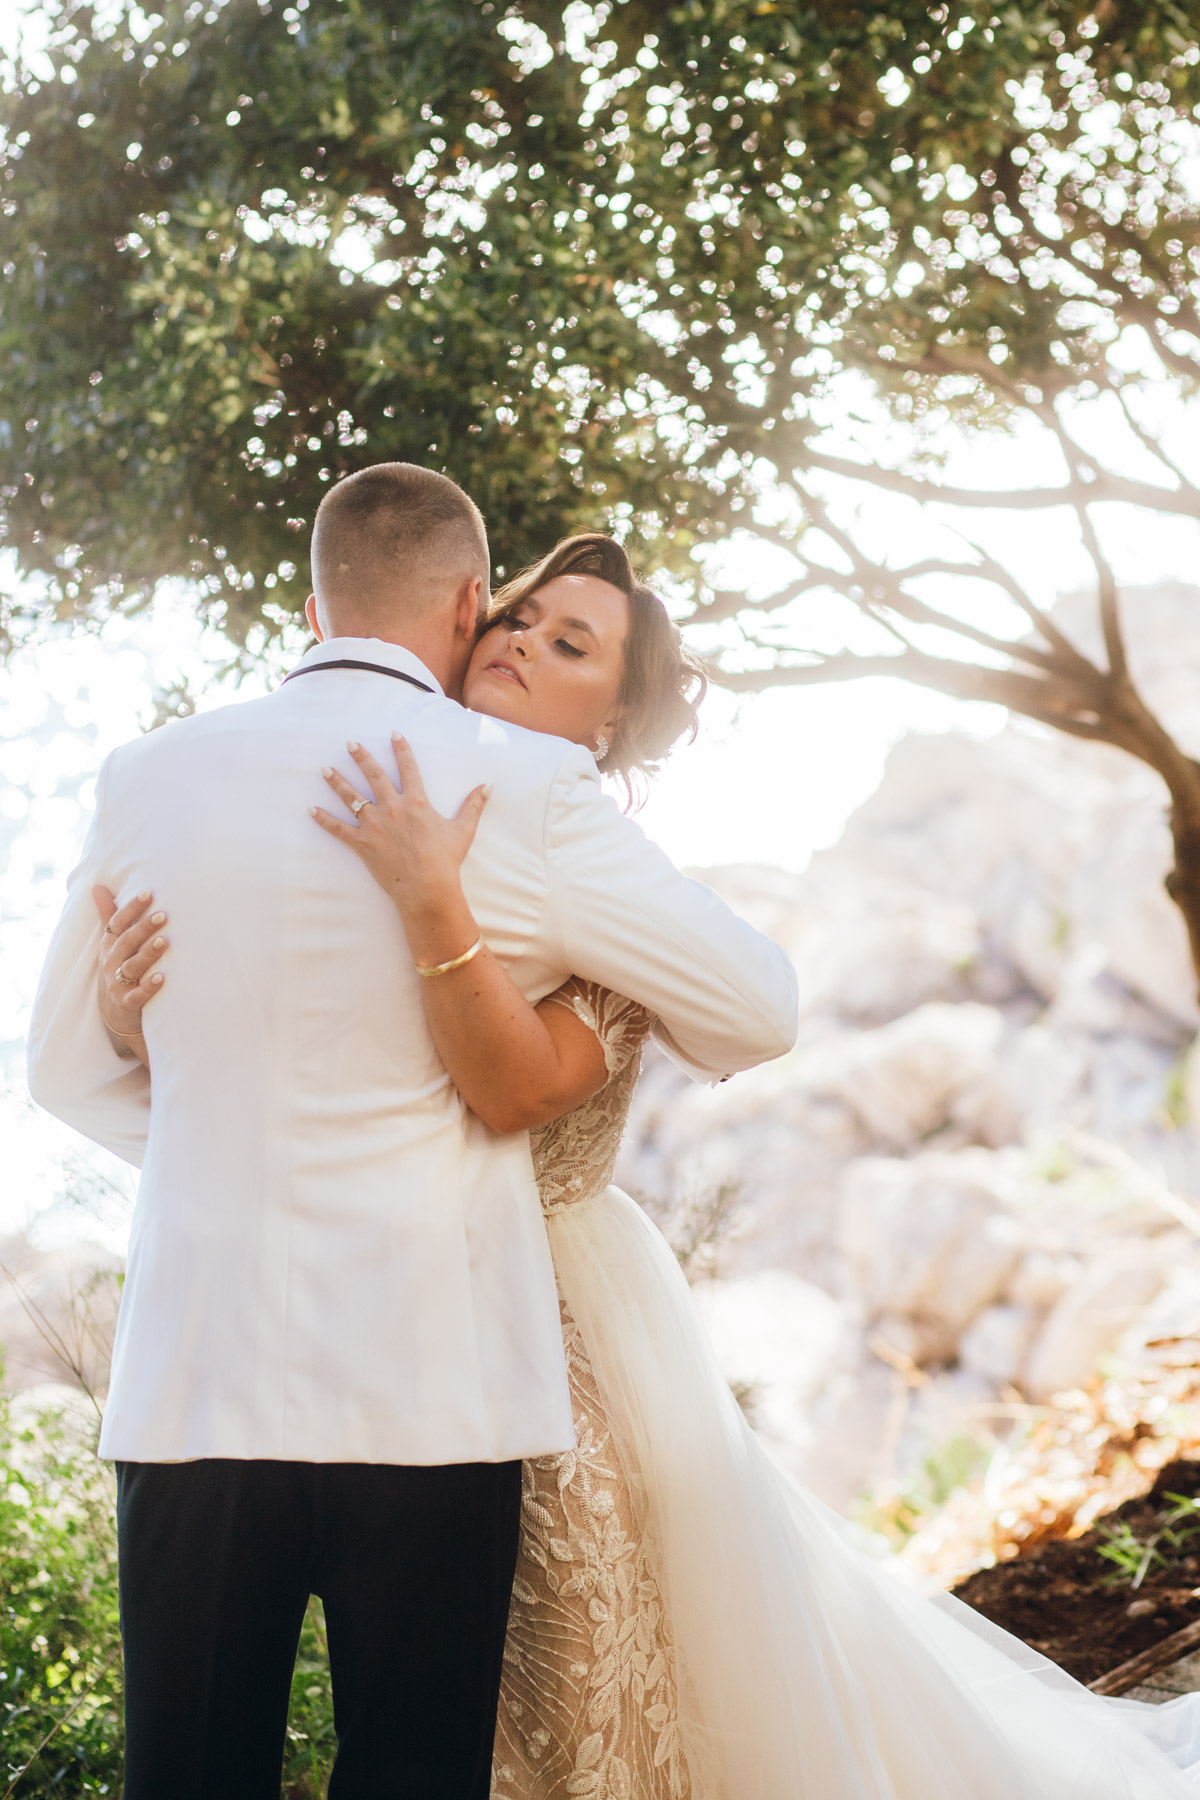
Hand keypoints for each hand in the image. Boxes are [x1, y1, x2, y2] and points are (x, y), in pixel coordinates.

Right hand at [92, 887, 166, 1043]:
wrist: (114, 1014)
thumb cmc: (116, 970)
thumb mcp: (110, 944)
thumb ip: (109, 916)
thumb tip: (98, 886)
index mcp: (109, 945)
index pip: (117, 923)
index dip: (131, 909)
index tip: (148, 894)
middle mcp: (111, 962)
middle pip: (126, 942)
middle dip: (143, 928)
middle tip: (163, 915)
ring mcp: (117, 983)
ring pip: (131, 967)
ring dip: (147, 954)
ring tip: (164, 942)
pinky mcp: (127, 1003)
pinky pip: (137, 995)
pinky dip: (148, 987)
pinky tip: (162, 978)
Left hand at [312, 737, 489, 920]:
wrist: (427, 888)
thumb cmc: (446, 860)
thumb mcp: (464, 830)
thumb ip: (473, 805)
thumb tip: (487, 785)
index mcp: (416, 802)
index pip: (408, 768)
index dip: (401, 749)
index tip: (393, 734)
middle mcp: (392, 808)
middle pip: (373, 776)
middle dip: (361, 757)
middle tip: (349, 743)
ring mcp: (374, 825)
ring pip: (351, 797)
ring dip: (336, 782)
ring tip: (324, 769)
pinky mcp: (362, 844)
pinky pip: (338, 829)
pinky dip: (323, 820)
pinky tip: (310, 810)